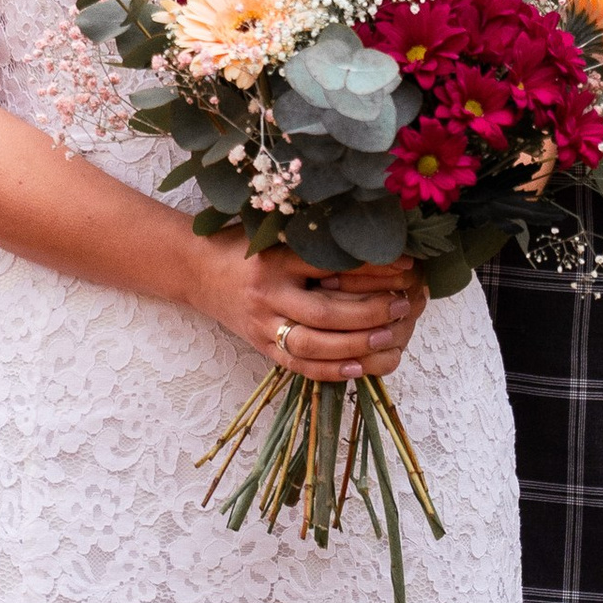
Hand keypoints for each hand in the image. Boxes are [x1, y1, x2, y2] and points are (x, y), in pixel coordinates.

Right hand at [191, 239, 427, 381]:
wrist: (196, 270)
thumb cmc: (243, 245)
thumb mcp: (275, 232)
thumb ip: (315, 238)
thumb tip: (374, 241)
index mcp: (275, 259)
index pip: (331, 265)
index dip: (372, 267)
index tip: (406, 264)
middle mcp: (268, 294)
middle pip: (325, 311)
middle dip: (369, 312)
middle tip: (402, 305)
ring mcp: (262, 325)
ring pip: (313, 344)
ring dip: (355, 344)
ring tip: (389, 336)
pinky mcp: (260, 346)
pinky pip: (297, 365)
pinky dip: (330, 370)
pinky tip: (359, 368)